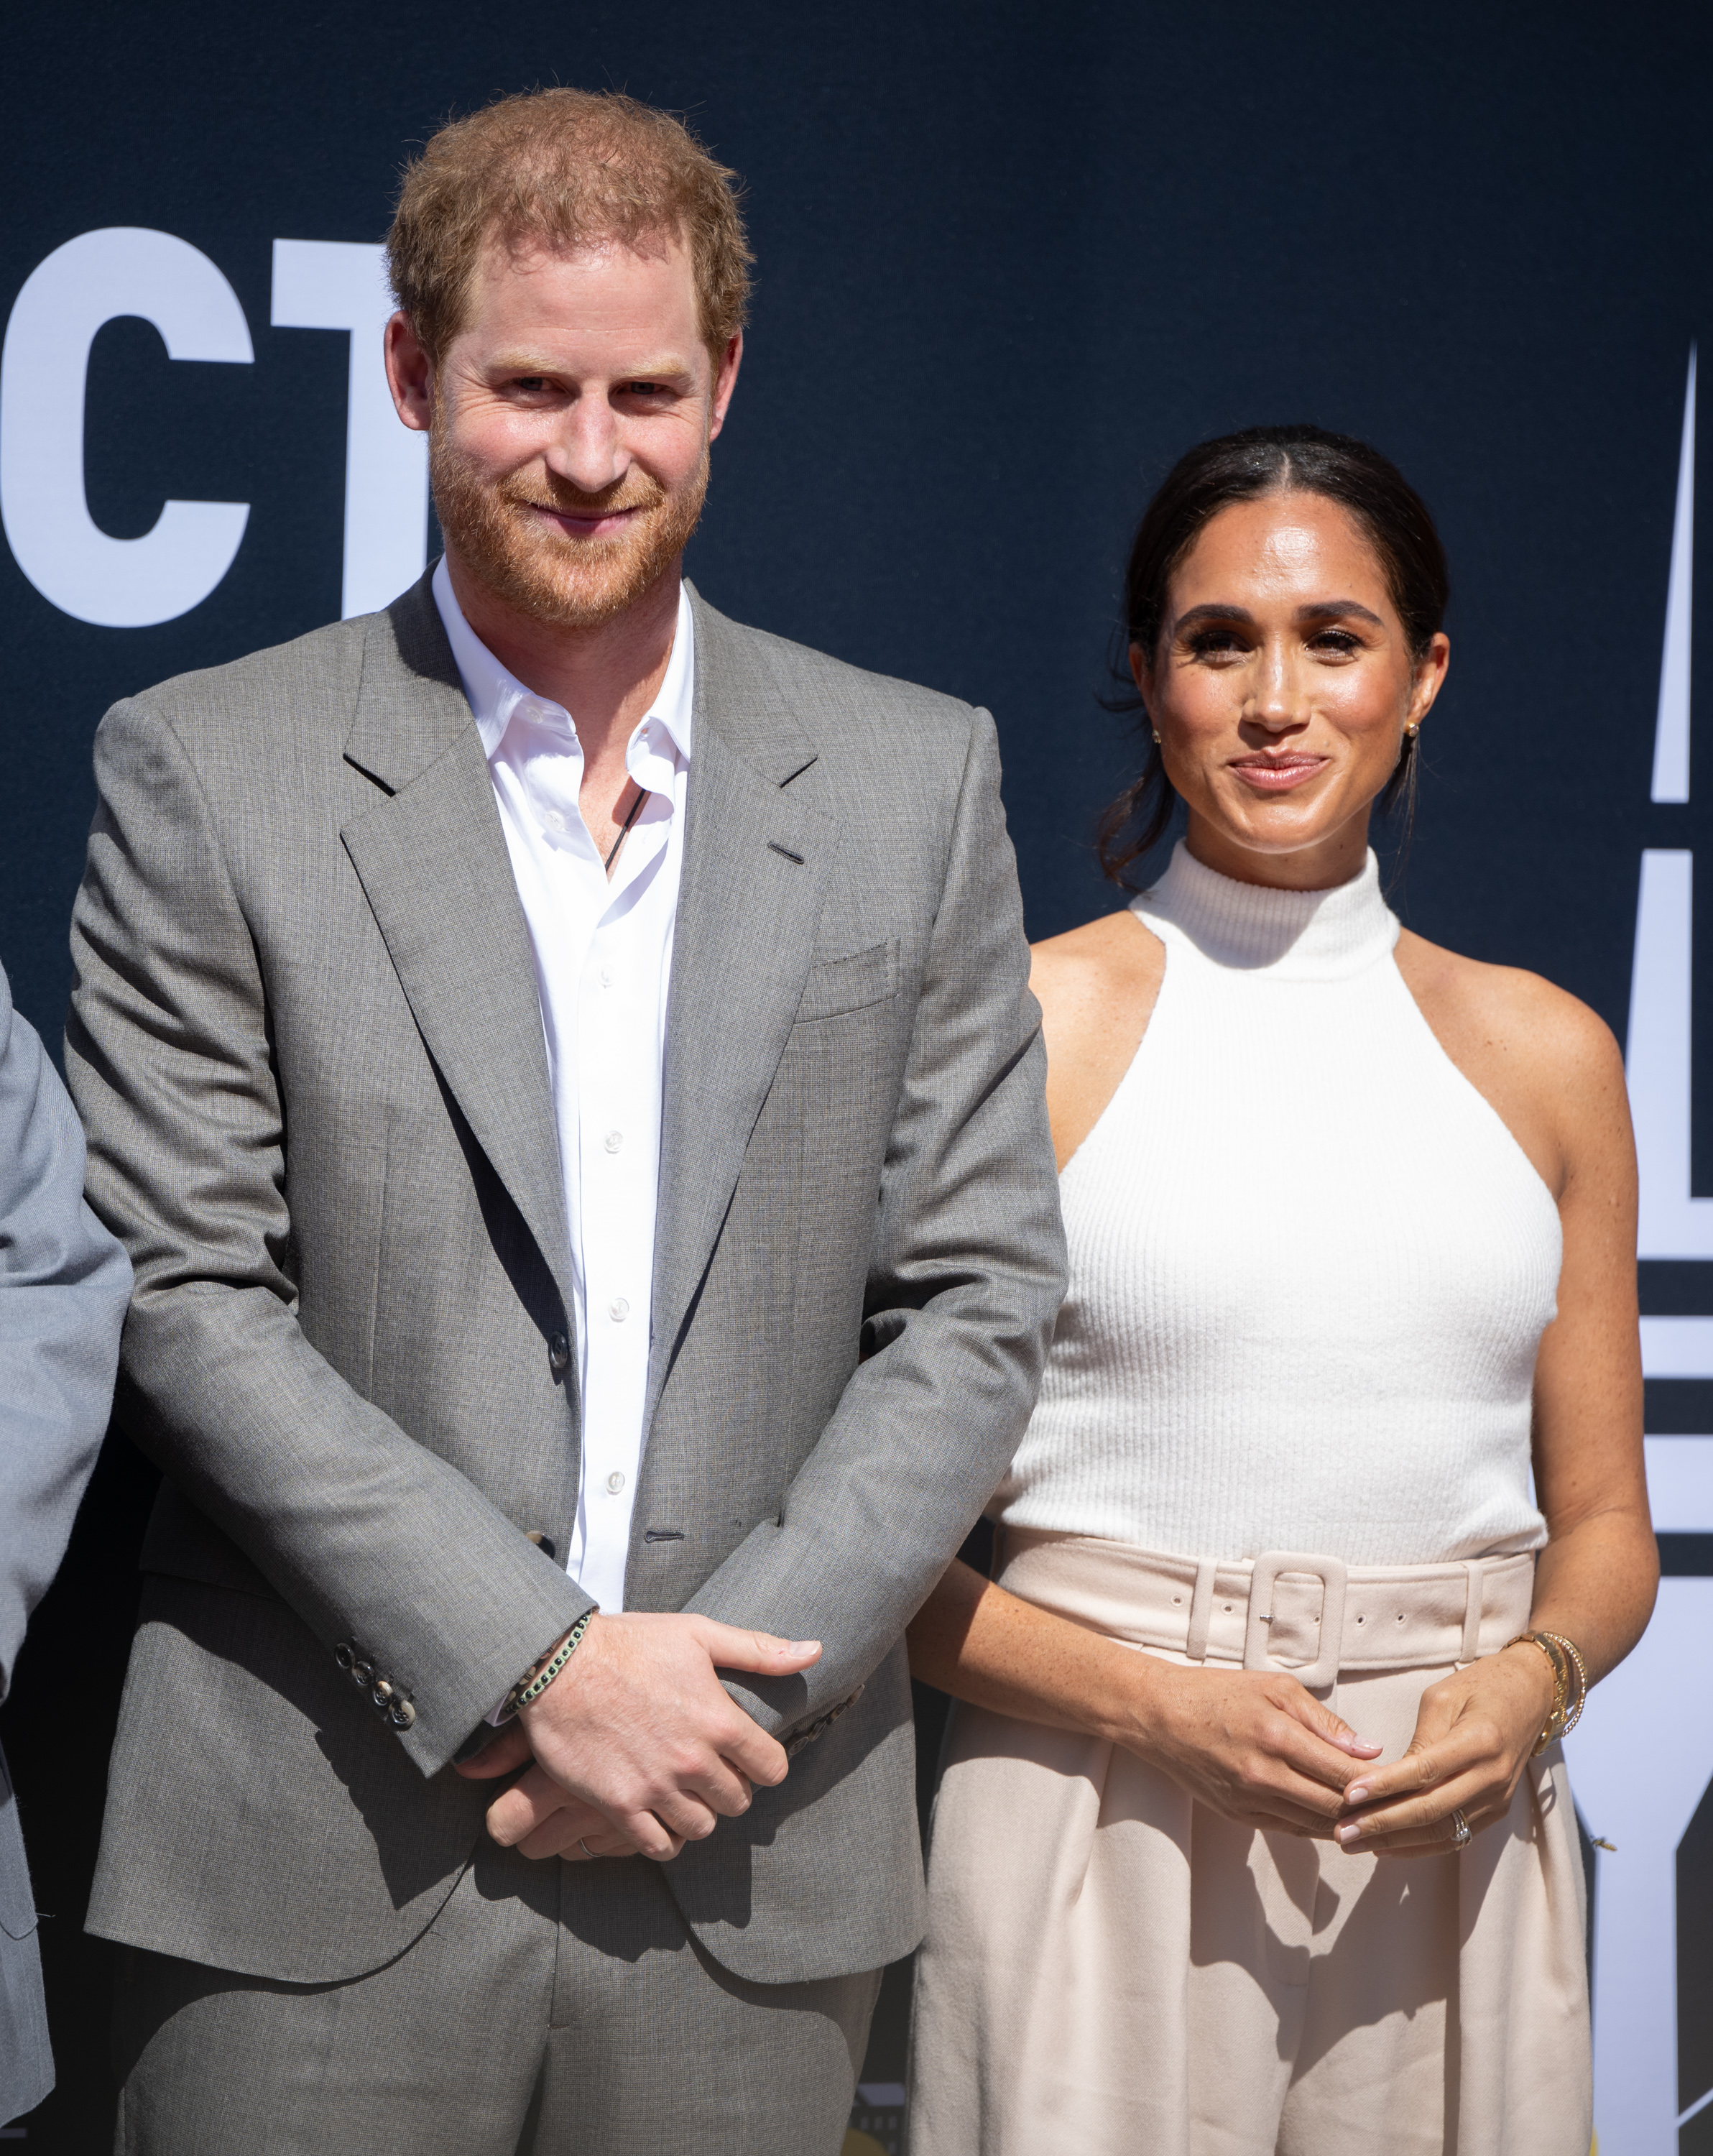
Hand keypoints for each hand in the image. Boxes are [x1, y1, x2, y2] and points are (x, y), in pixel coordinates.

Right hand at [455, 1614, 821, 1861]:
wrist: (558, 1664)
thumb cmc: (631, 1643)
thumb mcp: (699, 1634)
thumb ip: (759, 1651)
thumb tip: (814, 1652)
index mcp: (719, 1720)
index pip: (772, 1768)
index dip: (764, 1764)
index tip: (746, 1756)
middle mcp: (693, 1760)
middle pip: (737, 1802)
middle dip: (730, 1788)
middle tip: (710, 1772)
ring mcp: (657, 1787)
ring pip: (702, 1827)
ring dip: (698, 1813)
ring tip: (684, 1793)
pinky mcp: (621, 1806)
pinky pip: (660, 1845)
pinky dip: (665, 1837)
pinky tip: (658, 1814)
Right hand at [1127, 1662, 1382, 1835]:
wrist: (1159, 1715)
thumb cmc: (1218, 1693)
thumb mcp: (1274, 1689)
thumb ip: (1324, 1721)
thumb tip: (1369, 1750)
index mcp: (1277, 1737)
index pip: (1344, 1776)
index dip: (1380, 1785)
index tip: (1403, 1782)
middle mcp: (1264, 1776)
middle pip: (1335, 1810)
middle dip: (1370, 1811)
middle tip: (1398, 1805)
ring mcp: (1249, 1801)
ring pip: (1315, 1827)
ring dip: (1347, 1824)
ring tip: (1373, 1814)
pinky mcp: (1238, 1816)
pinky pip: (1290, 1829)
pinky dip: (1316, 1825)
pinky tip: (1333, 1816)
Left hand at [1332, 1643, 1555, 1857]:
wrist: (1531, 1695)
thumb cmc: (1481, 1686)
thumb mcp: (1443, 1697)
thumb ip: (1420, 1738)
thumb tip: (1389, 1778)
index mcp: (1479, 1741)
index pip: (1426, 1771)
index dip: (1386, 1786)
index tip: (1349, 1795)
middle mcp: (1492, 1776)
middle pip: (1432, 1810)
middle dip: (1383, 1824)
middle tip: (1342, 1832)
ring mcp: (1497, 1798)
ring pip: (1442, 1831)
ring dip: (1396, 1842)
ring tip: (1354, 1843)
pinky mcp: (1496, 1811)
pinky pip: (1456, 1837)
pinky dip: (1420, 1846)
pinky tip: (1386, 1848)